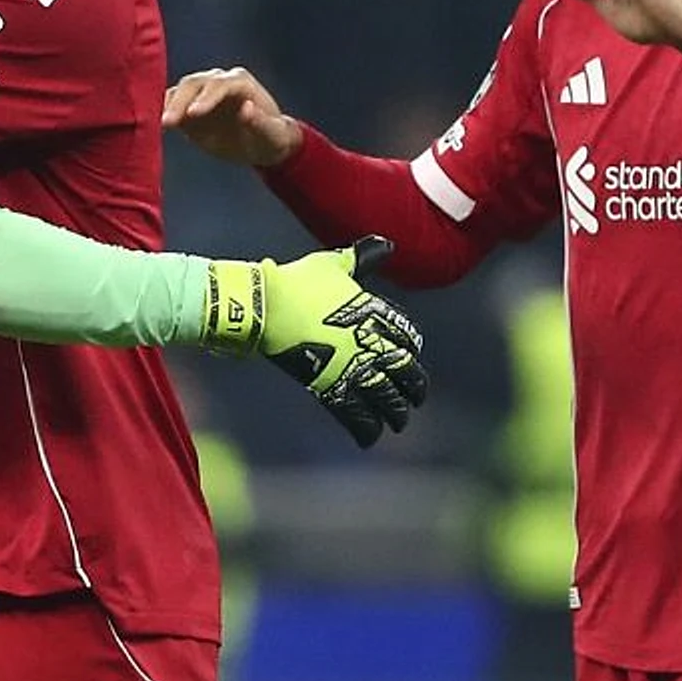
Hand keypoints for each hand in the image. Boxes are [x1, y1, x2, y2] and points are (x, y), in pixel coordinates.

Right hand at [162, 66, 303, 167]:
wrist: (260, 144)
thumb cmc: (270, 139)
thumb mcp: (272, 135)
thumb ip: (260, 122)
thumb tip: (247, 108)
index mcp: (240, 83)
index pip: (219, 85)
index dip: (206, 98)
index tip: (193, 114)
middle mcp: (218, 81)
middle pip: (194, 84)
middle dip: (180, 102)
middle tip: (167, 123)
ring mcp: (201, 92)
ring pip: (179, 91)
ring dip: (166, 106)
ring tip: (157, 125)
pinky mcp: (188, 106)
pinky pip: (171, 104)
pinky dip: (160, 112)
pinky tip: (151, 125)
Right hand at [203, 236, 428, 447]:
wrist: (266, 304)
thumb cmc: (297, 280)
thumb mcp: (334, 263)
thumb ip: (361, 257)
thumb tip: (386, 243)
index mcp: (373, 311)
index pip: (406, 335)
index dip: (410, 349)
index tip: (410, 357)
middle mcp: (368, 341)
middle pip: (404, 370)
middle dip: (413, 387)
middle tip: (416, 398)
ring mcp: (350, 364)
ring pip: (385, 396)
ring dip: (396, 412)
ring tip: (399, 422)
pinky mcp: (328, 384)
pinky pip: (355, 413)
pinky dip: (366, 427)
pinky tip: (371, 437)